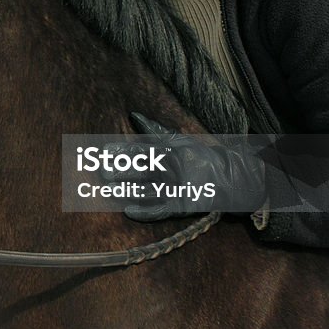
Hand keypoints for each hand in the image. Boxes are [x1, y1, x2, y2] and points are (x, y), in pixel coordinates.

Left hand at [118, 112, 267, 220]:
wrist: (227, 177)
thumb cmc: (199, 156)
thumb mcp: (178, 139)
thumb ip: (154, 129)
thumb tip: (134, 115)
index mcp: (167, 152)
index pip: (139, 150)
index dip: (120, 151)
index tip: (104, 152)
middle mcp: (169, 169)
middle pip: (139, 170)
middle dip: (119, 171)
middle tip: (101, 172)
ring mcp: (174, 188)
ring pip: (144, 191)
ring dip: (125, 191)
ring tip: (108, 191)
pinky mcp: (180, 206)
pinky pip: (159, 211)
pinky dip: (144, 213)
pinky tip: (128, 211)